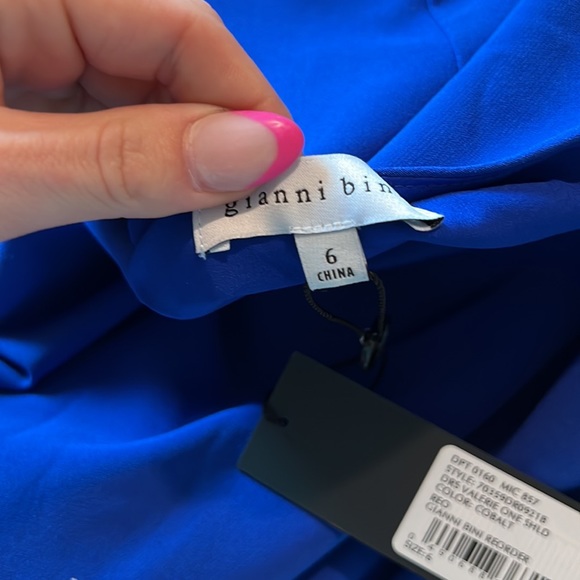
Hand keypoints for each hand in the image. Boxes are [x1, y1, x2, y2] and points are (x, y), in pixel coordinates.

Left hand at [0, 0, 302, 239]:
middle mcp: (41, 6)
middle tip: (239, 218)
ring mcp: (27, 45)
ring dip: (173, 163)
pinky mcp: (23, 89)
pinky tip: (146, 205)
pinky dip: (132, 167)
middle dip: (208, 143)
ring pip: (137, 94)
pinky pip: (103, 118)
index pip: (180, 23)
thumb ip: (128, 160)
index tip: (282, 182)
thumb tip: (268, 150)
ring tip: (196, 225)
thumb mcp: (5, 174)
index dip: (245, 103)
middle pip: (164, 60)